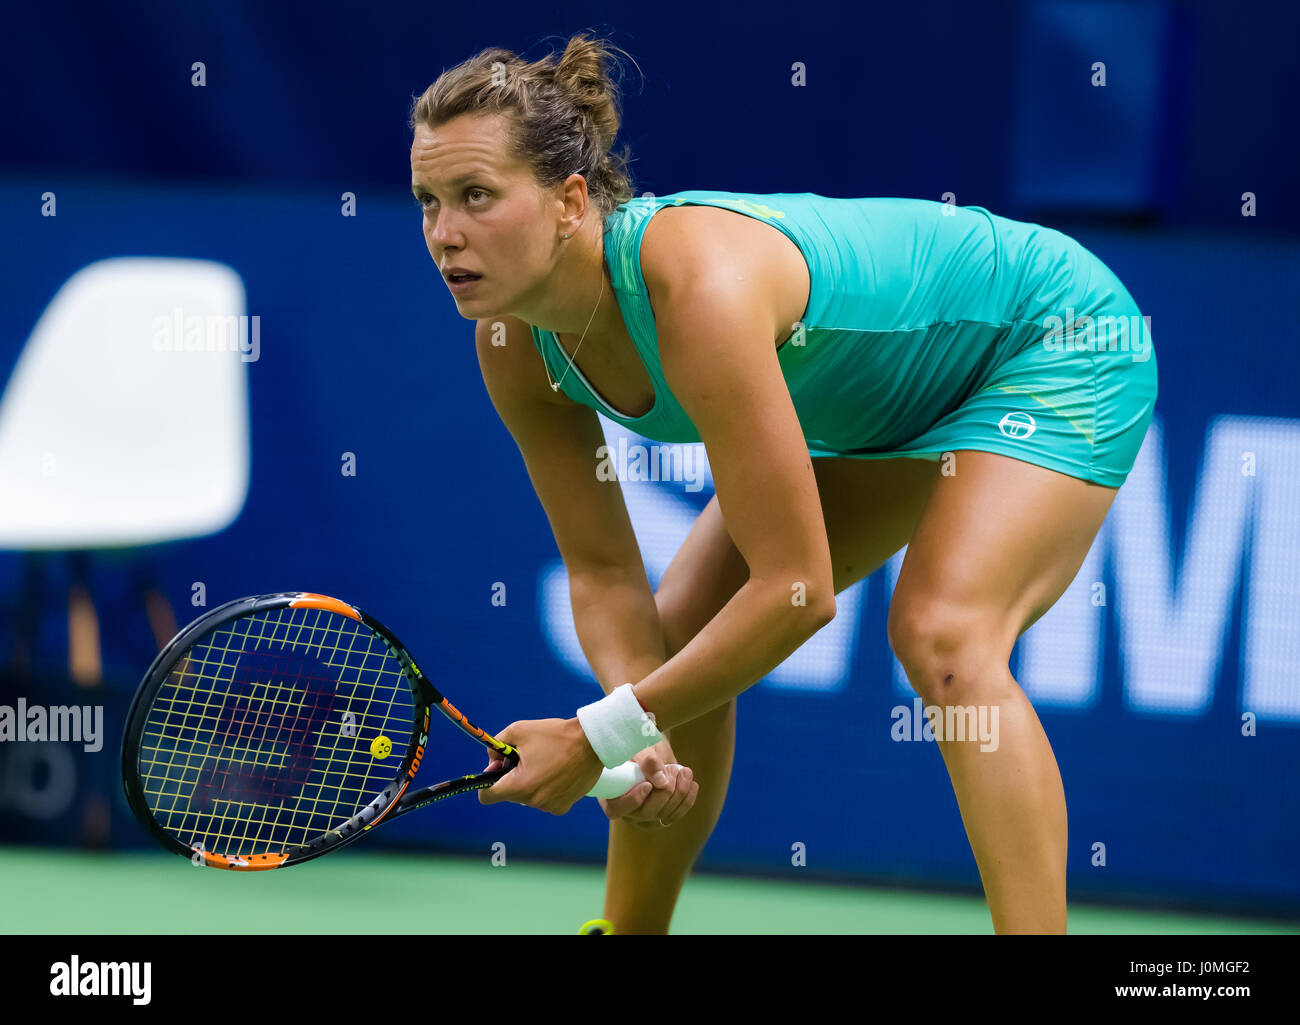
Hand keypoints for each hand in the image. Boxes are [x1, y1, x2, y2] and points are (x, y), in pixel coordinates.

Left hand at [478, 717, 603, 814]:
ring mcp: (549, 806)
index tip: (497, 769)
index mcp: (520, 785)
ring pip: (528, 797)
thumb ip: (496, 743)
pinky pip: (545, 800)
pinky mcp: (563, 807)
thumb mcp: (519, 730)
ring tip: (546, 763)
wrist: (592, 743)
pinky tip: (558, 772)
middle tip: (526, 758)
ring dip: (531, 783)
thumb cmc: (555, 735)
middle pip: (509, 794)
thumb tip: (491, 760)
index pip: (487, 797)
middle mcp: (533, 801)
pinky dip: (547, 789)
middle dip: (512, 777)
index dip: (486, 782)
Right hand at [598, 739, 697, 828]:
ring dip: (679, 793)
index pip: (616, 809)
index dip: (632, 800)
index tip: (648, 785)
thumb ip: (647, 761)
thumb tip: (661, 781)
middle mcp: (627, 811)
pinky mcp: (662, 816)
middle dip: (664, 792)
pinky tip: (692, 784)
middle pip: (646, 813)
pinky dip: (687, 800)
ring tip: (684, 771)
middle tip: (671, 769)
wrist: (653, 749)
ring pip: (663, 815)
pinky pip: (676, 815)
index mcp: (611, 795)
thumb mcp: (641, 747)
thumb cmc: (640, 745)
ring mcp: (645, 816)